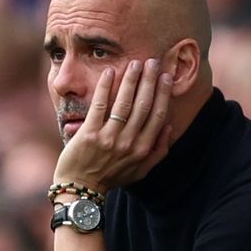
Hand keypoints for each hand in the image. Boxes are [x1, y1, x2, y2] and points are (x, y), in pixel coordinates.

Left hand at [54, 59, 173, 193]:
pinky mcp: (89, 134)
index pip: (157, 116)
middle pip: (143, 106)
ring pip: (124, 103)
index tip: (165, 76)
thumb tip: (169, 127)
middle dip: (150, 81)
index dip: (162, 94)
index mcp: (142, 150)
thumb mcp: (140, 171)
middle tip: (153, 62)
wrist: (81, 188)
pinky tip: (111, 72)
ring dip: (131, 80)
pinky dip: (106, 87)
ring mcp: (109, 138)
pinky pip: (100, 105)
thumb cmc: (111, 177)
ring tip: (135, 63)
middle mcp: (128, 144)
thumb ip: (158, 151)